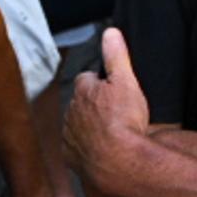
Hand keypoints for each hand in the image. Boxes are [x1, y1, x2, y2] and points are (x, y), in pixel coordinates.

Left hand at [64, 28, 152, 191]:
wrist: (117, 163)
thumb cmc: (124, 121)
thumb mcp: (127, 82)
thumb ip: (117, 56)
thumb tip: (111, 32)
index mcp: (83, 91)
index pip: (87, 78)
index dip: (100, 82)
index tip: (112, 89)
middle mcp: (71, 112)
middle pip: (80, 103)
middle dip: (93, 105)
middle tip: (115, 113)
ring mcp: (69, 136)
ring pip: (77, 126)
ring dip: (89, 127)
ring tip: (111, 134)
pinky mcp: (71, 157)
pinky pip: (76, 149)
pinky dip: (86, 149)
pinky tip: (103, 151)